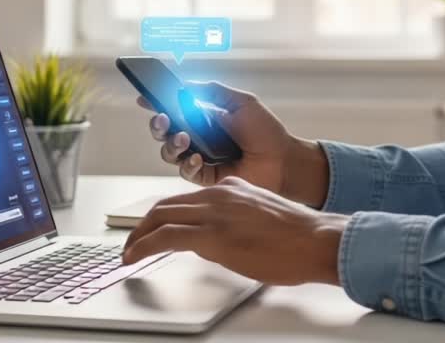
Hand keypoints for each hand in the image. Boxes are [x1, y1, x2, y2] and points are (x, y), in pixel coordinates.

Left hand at [121, 176, 347, 285]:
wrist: (315, 240)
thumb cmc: (298, 235)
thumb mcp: (262, 216)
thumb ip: (236, 219)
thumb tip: (218, 240)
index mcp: (231, 188)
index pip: (185, 199)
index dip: (162, 215)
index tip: (153, 228)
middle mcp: (218, 194)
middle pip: (165, 205)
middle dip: (143, 225)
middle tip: (132, 242)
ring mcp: (214, 213)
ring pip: (160, 217)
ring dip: (138, 236)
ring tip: (129, 253)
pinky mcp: (212, 235)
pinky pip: (166, 237)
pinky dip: (144, 246)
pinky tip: (134, 257)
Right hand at [138, 80, 329, 205]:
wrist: (284, 161)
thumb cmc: (266, 131)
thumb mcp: (240, 102)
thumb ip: (212, 92)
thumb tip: (184, 85)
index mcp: (203, 117)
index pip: (174, 109)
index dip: (157, 103)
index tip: (145, 96)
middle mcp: (197, 138)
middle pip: (165, 132)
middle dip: (157, 124)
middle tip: (162, 118)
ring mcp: (199, 158)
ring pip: (169, 153)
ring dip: (171, 143)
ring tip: (183, 137)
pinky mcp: (205, 178)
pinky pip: (185, 172)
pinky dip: (188, 163)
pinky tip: (198, 157)